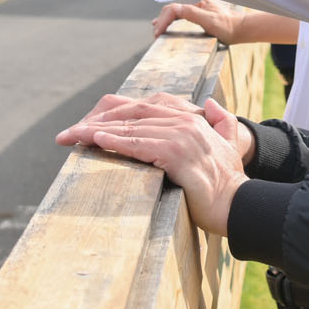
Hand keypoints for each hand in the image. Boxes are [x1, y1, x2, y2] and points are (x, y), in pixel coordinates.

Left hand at [56, 91, 255, 164]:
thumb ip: (220, 121)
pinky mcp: (177, 155)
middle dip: (94, 121)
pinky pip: (139, 145)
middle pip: (130, 115)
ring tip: (71, 136)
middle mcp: (185, 122)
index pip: (142, 109)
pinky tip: (95, 140)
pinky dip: (115, 141)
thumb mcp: (227, 144)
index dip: (112, 115)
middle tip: (68, 134)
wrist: (240, 204)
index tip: (86, 125)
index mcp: (190, 118)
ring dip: (96, 132)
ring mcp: (181, 137)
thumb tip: (208, 104)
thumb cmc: (227, 181)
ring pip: (130, 129)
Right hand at [152, 0, 242, 42]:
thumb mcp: (210, 20)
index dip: (163, 19)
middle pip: (171, 9)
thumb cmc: (227, 26)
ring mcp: (195, 9)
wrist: (239, 30)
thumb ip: (192, 13)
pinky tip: (164, 26)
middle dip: (161, 20)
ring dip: (163, 20)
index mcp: (195, 1)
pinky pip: (178, 16)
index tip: (158, 32)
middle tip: (156, 34)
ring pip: (173, 12)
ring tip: (157, 30)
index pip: (172, 8)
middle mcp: (194, 3)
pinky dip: (169, 21)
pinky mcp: (196, 15)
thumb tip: (174, 9)